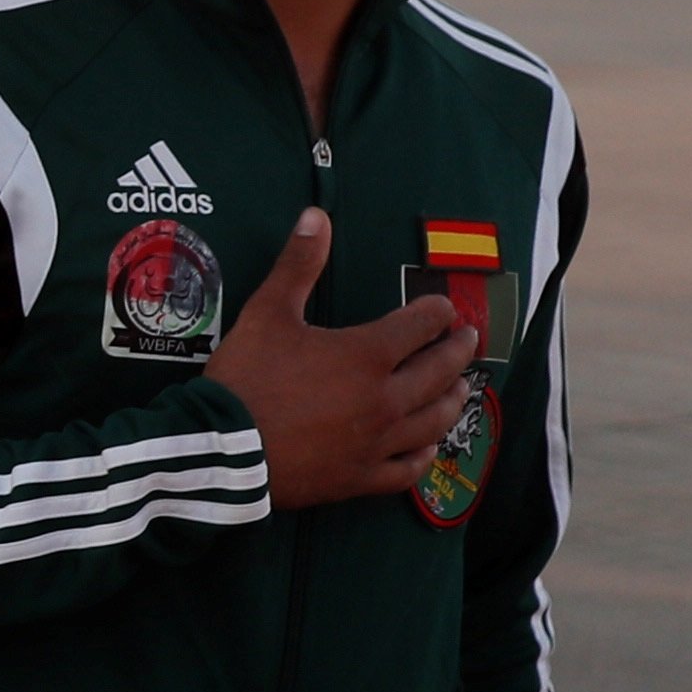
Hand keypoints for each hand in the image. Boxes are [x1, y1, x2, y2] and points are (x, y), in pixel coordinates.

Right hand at [206, 210, 473, 505]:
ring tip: (461, 389)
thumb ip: (298, 266)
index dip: (436, 312)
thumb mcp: (267, 313)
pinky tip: (428, 445)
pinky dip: (424, 454)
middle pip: (440, 371)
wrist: (224, 448)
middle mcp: (386, 397)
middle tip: (468, 340)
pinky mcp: (362, 476)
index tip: (443, 308)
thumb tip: (316, 216)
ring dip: (453, 400)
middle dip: (458, 351)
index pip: (420, 326)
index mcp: (368, 354)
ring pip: (434, 420)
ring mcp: (378, 440)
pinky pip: (408, 467)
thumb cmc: (247, 377)